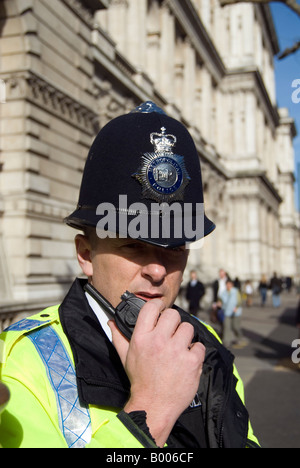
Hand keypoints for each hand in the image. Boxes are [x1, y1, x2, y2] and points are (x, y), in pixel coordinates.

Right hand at [109, 299, 204, 446]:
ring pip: (188, 328)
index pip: (151, 307)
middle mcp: (158, 341)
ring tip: (180, 347)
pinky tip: (187, 360)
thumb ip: (119, 337)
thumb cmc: (140, 380)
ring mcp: (176, 351)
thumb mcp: (125, 357)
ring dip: (185, 336)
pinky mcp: (191, 362)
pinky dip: (195, 352)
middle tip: (172, 333)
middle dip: (173, 322)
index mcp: (141, 338)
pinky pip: (199, 346)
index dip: (158, 305)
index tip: (161, 308)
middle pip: (173, 314)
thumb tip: (112, 322)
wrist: (153, 406)